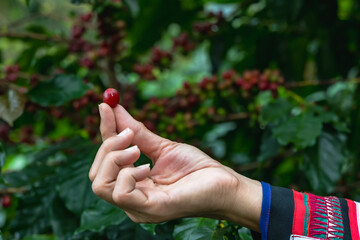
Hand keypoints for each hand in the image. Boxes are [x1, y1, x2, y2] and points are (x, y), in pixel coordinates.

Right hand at [89, 103, 261, 230]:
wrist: (224, 184)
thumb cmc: (196, 168)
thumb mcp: (162, 146)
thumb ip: (136, 132)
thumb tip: (113, 108)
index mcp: (132, 183)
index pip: (104, 160)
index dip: (104, 131)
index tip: (104, 105)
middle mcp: (130, 198)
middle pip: (95, 175)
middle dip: (108, 147)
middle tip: (130, 135)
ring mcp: (138, 207)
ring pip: (100, 185)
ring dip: (115, 159)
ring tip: (139, 150)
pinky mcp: (150, 209)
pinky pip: (120, 193)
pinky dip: (129, 173)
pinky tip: (148, 167)